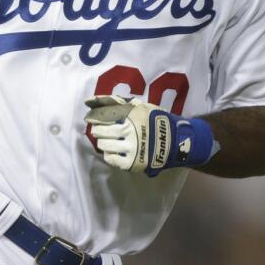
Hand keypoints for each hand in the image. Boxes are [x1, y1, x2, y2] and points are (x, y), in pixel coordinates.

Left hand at [83, 95, 218, 176]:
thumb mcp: (140, 105)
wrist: (175, 141)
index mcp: (131, 115)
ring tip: (107, 140)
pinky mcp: (132, 163)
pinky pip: (110, 159)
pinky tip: (113, 150)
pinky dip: (109, 154)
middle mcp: (130, 131)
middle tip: (100, 130)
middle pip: (100, 131)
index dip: (93, 117)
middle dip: (98, 130)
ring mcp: (131, 148)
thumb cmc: (155, 120)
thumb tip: (89, 101)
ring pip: (103, 145)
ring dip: (102, 142)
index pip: (103, 115)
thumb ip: (117, 102)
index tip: (91, 118)